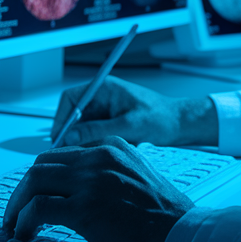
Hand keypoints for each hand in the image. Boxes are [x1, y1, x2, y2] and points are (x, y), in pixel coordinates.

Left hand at [2, 136, 194, 241]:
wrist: (182, 233)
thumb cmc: (165, 217)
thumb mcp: (136, 179)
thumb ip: (110, 175)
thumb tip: (81, 192)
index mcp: (112, 147)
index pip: (62, 154)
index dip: (42, 177)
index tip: (33, 194)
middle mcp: (99, 158)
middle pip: (42, 164)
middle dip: (23, 189)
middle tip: (16, 210)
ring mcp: (91, 181)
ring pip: (34, 181)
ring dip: (18, 205)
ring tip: (15, 224)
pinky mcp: (85, 207)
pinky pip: (39, 207)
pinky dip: (24, 220)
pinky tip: (24, 232)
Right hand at [51, 76, 216, 147]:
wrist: (180, 125)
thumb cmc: (161, 118)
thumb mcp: (128, 125)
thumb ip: (98, 130)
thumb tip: (71, 136)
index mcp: (105, 88)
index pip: (71, 99)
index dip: (62, 118)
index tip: (60, 137)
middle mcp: (103, 97)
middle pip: (74, 115)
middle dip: (73, 134)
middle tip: (72, 153)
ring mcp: (106, 110)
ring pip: (83, 127)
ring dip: (86, 141)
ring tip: (96, 152)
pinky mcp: (111, 123)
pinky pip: (94, 134)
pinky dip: (96, 144)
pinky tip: (106, 152)